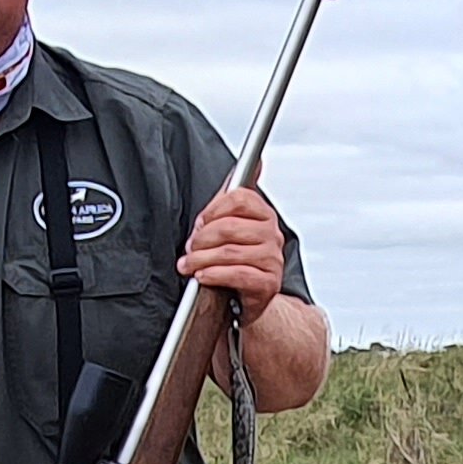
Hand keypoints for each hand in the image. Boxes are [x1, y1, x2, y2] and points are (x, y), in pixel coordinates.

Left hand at [177, 185, 286, 327]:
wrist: (243, 300)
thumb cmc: (234, 262)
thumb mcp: (230, 226)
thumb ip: (233, 197)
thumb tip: (255, 163)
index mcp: (264, 215)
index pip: (240, 198)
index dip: (214, 209)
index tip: (201, 223)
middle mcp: (273, 235)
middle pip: (230, 226)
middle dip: (202, 238)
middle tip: (191, 248)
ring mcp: (273, 260)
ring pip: (230, 252)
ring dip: (201, 259)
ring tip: (189, 265)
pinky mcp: (269, 284)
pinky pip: (238, 274)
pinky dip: (214, 275)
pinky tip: (203, 276)